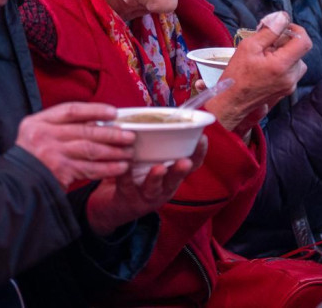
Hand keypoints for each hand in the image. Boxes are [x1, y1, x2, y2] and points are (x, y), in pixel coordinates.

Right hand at [16, 103, 134, 188]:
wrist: (14, 185)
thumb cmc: (30, 159)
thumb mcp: (35, 134)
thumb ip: (58, 126)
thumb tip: (95, 122)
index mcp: (37, 122)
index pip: (71, 110)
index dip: (95, 110)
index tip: (114, 112)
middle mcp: (44, 136)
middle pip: (85, 131)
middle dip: (112, 133)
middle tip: (130, 135)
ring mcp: (52, 155)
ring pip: (90, 149)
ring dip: (113, 151)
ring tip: (129, 152)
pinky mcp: (60, 173)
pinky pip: (90, 169)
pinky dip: (107, 168)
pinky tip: (120, 167)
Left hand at [85, 136, 206, 234]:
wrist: (118, 206)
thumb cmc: (140, 176)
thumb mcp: (155, 162)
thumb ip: (161, 145)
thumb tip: (166, 115)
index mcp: (174, 175)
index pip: (192, 165)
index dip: (199, 154)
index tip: (203, 139)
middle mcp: (164, 187)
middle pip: (175, 179)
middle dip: (181, 170)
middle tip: (185, 161)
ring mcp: (146, 195)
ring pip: (154, 187)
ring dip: (157, 177)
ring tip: (159, 168)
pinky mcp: (128, 198)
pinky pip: (126, 185)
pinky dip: (126, 176)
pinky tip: (125, 166)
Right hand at [206, 13, 310, 133]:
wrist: (232, 102)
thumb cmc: (237, 75)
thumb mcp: (249, 47)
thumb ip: (269, 31)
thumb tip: (283, 17)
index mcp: (282, 65)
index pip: (304, 41)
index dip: (296, 30)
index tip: (283, 28)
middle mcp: (291, 77)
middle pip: (299, 50)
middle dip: (285, 42)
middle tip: (266, 43)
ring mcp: (290, 86)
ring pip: (296, 61)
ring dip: (284, 54)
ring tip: (265, 56)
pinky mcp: (286, 90)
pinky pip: (291, 72)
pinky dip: (282, 65)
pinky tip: (266, 67)